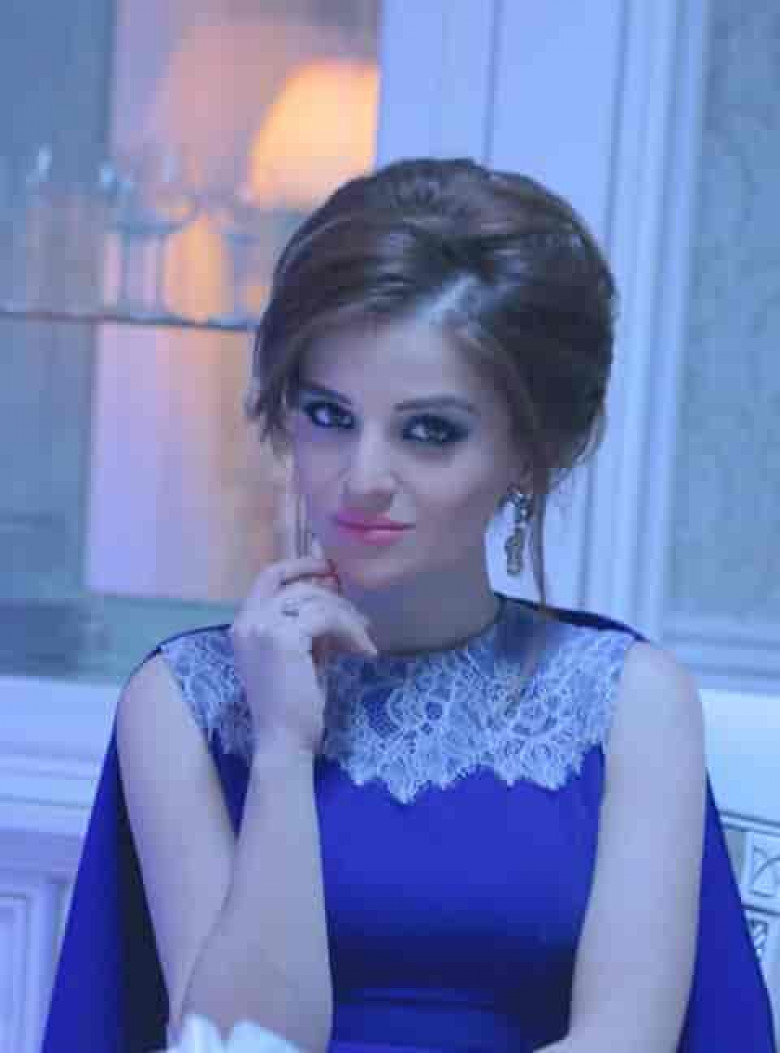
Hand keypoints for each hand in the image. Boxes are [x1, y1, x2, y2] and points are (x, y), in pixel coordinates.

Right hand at [229, 556, 376, 755]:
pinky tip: (365, 652)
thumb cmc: (292, 706)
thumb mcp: (299, 655)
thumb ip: (307, 627)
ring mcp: (263, 627)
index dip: (300, 566)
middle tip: (362, 617)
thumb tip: (335, 601)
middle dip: (334, 597)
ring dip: (347, 616)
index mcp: (243, 624)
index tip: (329, 569)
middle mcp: (247, 620)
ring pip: (316, 601)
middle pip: (298, 587)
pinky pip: (327, 618)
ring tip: (365, 639)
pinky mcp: (284, 637)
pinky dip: (351, 631)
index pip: (269, 577)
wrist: (283, 741)